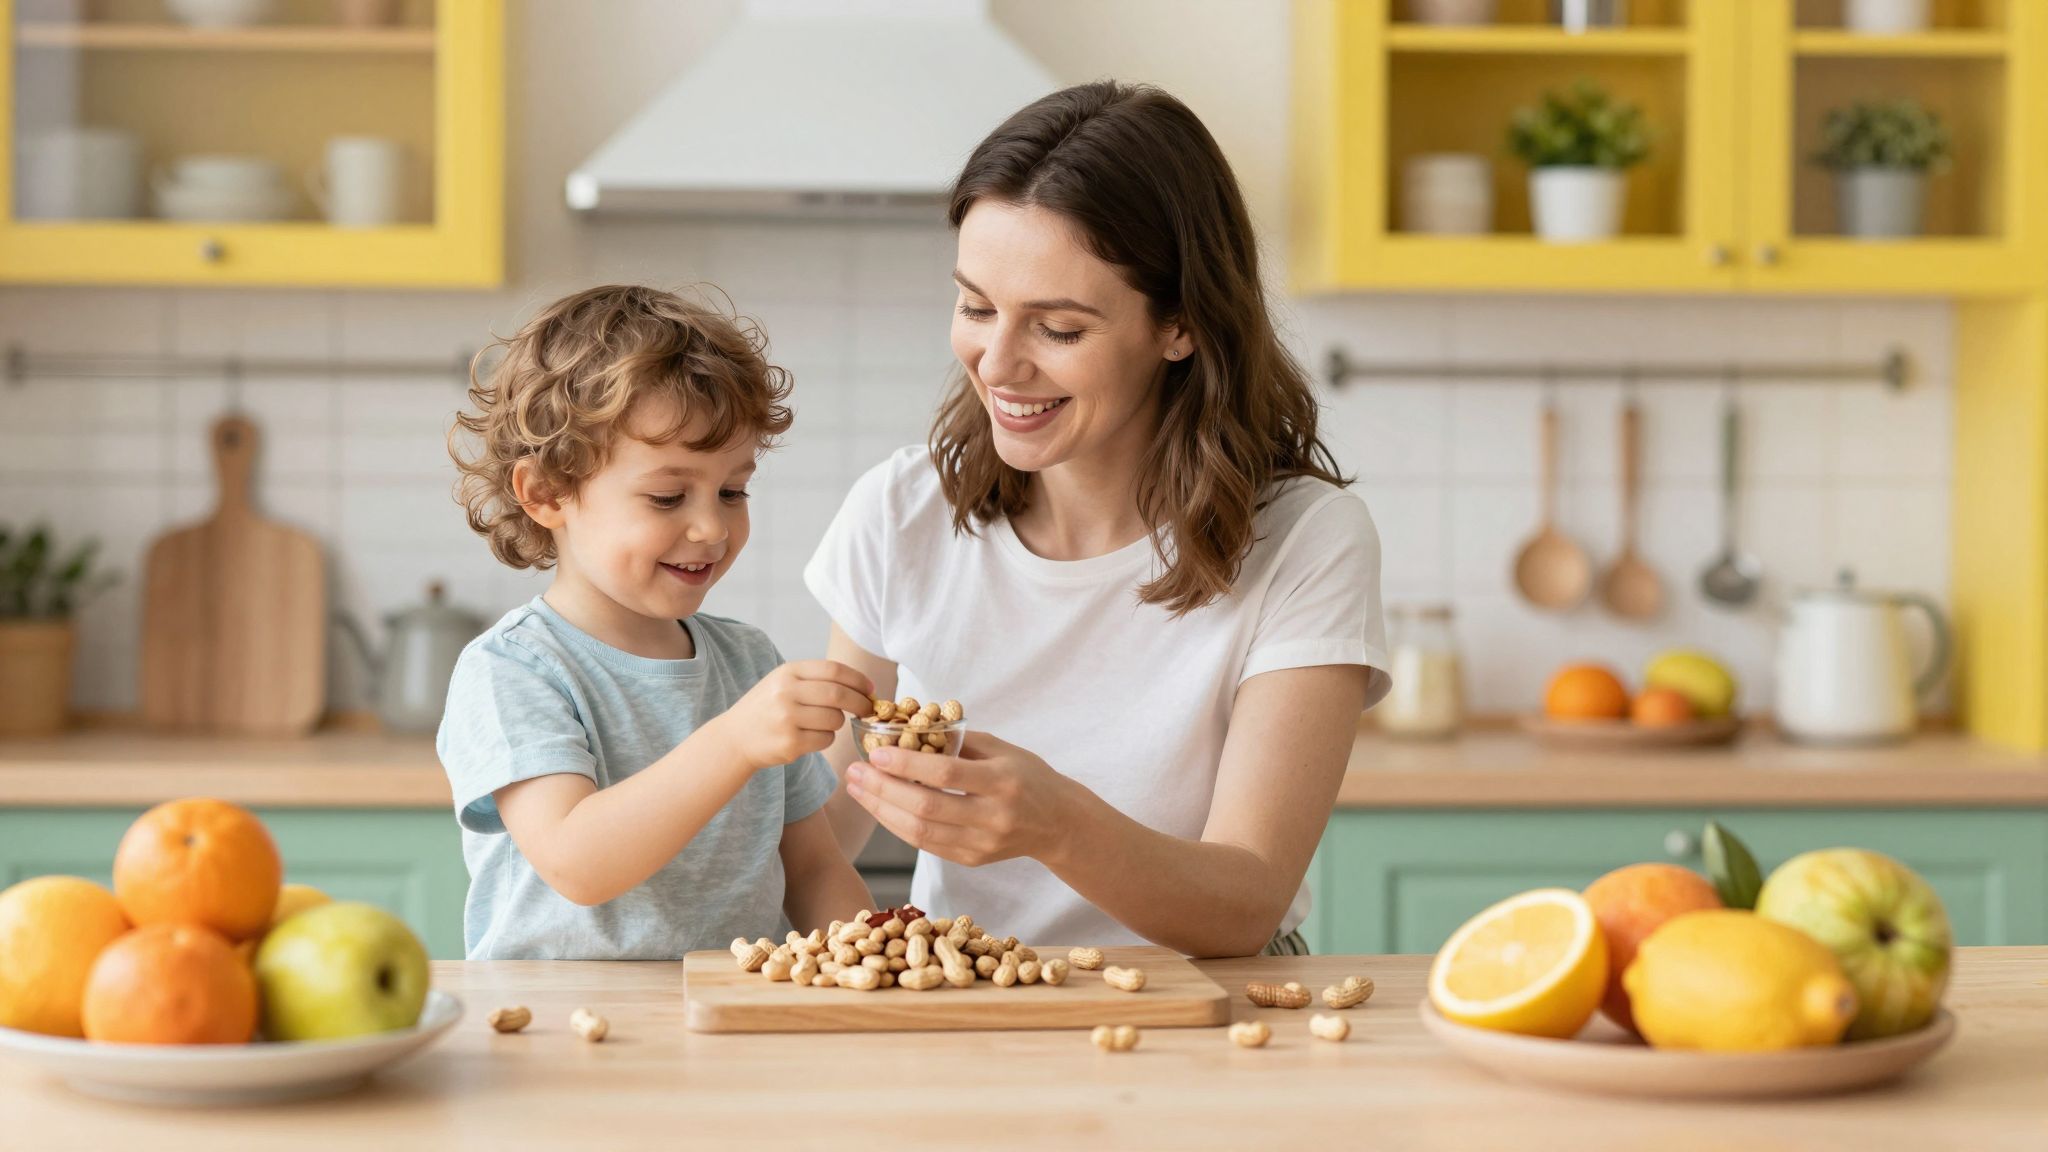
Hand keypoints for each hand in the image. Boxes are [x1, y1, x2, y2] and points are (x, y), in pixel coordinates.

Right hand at [715, 660, 873, 770]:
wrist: (734, 738)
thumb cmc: (766, 708)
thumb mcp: (783, 682)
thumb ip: (816, 679)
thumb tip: (862, 686)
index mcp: (787, 672)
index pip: (834, 670)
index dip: (858, 679)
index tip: (870, 688)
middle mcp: (786, 692)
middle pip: (839, 695)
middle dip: (860, 703)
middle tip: (867, 709)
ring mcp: (787, 718)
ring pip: (835, 720)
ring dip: (837, 723)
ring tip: (821, 723)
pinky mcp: (790, 743)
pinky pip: (826, 740)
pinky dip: (826, 739)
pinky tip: (810, 737)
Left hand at [844, 731, 1075, 866]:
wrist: (1058, 823)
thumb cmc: (1028, 776)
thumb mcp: (1002, 749)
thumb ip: (959, 742)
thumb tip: (908, 730)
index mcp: (1002, 782)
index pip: (946, 774)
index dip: (906, 764)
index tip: (874, 752)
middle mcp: (993, 817)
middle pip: (926, 807)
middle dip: (882, 789)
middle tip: (853, 772)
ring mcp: (982, 844)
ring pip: (920, 832)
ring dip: (881, 810)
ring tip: (857, 789)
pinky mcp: (972, 860)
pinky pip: (925, 845)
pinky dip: (898, 825)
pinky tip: (879, 807)